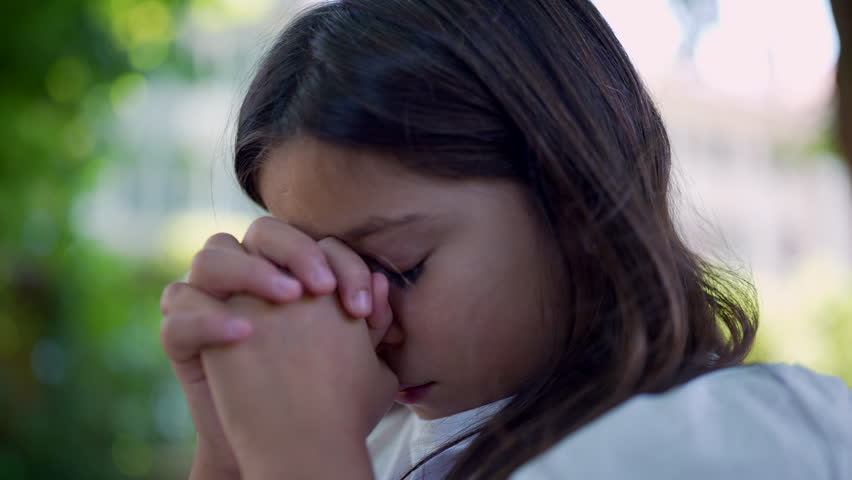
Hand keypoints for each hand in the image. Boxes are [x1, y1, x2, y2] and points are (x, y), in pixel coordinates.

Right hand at [160, 218, 394, 477]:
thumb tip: (384, 283)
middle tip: (322, 289)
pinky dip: (209, 316)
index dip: (343, 264)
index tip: (363, 307)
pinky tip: (244, 333)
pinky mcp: (181, 333)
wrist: (283, 448)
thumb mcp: (357, 361)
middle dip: (296, 251)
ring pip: (212, 256)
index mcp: (291, 273)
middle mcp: (248, 275)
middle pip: (263, 232)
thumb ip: (371, 322)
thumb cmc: (322, 397)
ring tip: (287, 299)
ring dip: (251, 271)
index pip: (315, 242)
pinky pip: (180, 306)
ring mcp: (210, 299)